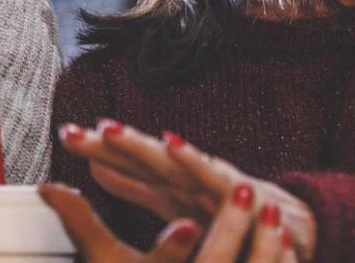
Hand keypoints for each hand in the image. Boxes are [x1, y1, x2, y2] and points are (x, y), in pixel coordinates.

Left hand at [58, 121, 316, 259]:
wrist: (290, 223)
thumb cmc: (222, 207)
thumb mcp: (171, 200)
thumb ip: (134, 185)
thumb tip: (94, 167)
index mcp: (165, 177)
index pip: (125, 160)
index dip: (96, 147)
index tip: (64, 134)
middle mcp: (184, 173)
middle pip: (140, 154)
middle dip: (106, 140)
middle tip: (72, 131)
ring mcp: (210, 180)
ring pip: (168, 160)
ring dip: (138, 143)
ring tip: (107, 130)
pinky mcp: (239, 193)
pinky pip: (212, 177)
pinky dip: (193, 160)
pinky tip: (172, 144)